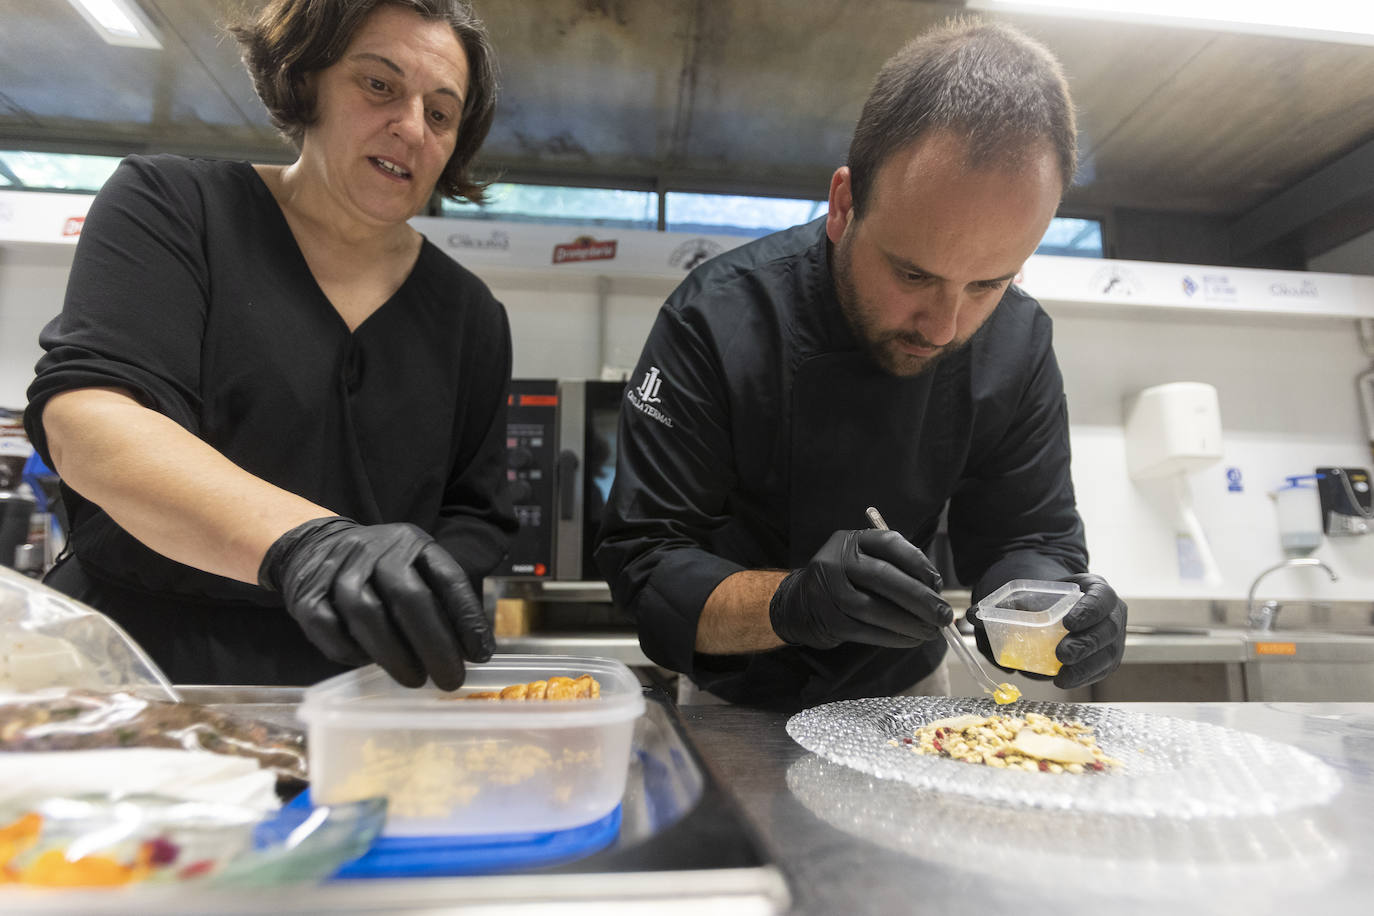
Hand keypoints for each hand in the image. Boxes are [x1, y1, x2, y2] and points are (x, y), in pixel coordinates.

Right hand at [259, 517, 493, 689]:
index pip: (448, 578)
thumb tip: (473, 651)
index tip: (481, 654)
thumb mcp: (415, 566)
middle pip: (409, 597)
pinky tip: (369, 663)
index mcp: (412, 543)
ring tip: (415, 680)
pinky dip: (352, 652)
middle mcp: (377, 551)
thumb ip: (442, 601)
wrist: (314, 546)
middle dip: (434, 645)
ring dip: (395, 655)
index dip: (467, 618)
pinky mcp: (307, 595)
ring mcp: (339, 571)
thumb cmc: (380, 569)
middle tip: (450, 680)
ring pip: (367, 614)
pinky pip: (330, 629)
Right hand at [769, 529, 951, 649]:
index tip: (938, 584)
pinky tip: (910, 640)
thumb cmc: (846, 581)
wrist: (800, 603)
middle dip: (919, 598)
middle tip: (943, 614)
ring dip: (908, 622)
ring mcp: (828, 590)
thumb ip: (896, 569)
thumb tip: (936, 592)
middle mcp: (837, 560)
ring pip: (874, 608)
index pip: (890, 543)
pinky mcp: (828, 619)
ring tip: (931, 632)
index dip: (919, 562)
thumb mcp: (863, 561)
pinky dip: (892, 638)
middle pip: (883, 576)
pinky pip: (865, 631)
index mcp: (852, 540)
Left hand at [966, 572, 1126, 688]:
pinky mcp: (1107, 658)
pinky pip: (1100, 671)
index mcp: (1096, 589)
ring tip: (1060, 677)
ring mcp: (1113, 638)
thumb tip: (971, 615)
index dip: (1089, 610)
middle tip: (1061, 654)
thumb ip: (1005, 603)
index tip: (1068, 622)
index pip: (1100, 597)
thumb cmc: (1047, 598)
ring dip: (1084, 668)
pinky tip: (1064, 681)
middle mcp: (1111, 613)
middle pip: (1106, 630)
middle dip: (1085, 644)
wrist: (1061, 606)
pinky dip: (1083, 678)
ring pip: (1107, 655)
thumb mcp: (1031, 593)